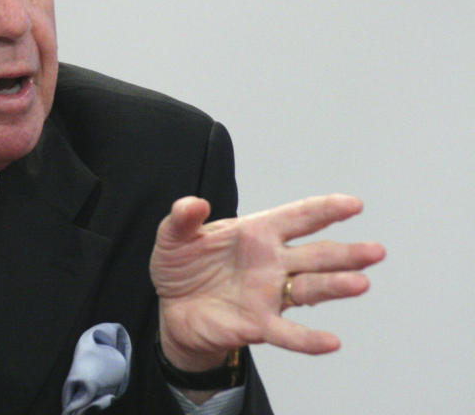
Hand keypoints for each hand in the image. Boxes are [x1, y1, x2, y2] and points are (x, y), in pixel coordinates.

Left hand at [150, 194, 385, 371]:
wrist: (171, 307)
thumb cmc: (182, 265)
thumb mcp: (173, 236)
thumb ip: (182, 217)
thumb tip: (194, 203)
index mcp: (257, 232)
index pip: (298, 217)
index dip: (325, 209)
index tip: (353, 205)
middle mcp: (272, 262)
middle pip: (316, 254)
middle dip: (346, 253)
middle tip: (376, 251)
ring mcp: (269, 293)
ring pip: (310, 289)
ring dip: (336, 287)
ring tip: (360, 283)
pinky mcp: (258, 323)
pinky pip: (288, 333)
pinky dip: (308, 339)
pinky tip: (331, 342)